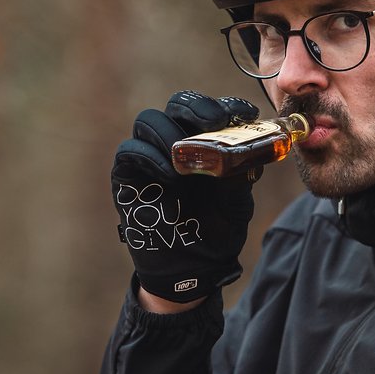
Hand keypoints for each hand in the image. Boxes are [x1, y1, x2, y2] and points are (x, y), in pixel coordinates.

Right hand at [112, 90, 260, 301]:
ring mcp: (149, 155)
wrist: (193, 268)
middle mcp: (176, 141)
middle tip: (214, 123)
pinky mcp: (127, 174)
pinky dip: (150, 156)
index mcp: (206, 141)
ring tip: (185, 159)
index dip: (226, 105)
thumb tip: (247, 151)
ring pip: (149, 120)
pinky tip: (170, 174)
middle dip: (196, 108)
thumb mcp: (237, 203)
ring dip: (170, 133)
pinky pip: (130, 150)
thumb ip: (240, 175)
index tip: (246, 114)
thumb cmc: (215, 231)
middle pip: (177, 104)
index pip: (210, 109)